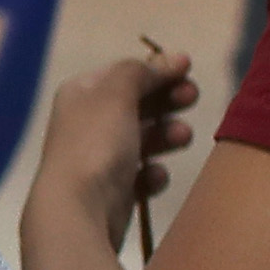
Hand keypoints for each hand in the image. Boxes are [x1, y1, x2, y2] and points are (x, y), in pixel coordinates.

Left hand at [36, 43, 198, 258]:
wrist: (78, 210)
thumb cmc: (96, 144)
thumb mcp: (117, 94)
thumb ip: (142, 71)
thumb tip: (169, 58)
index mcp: (81, 95)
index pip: (123, 74)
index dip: (155, 69)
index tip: (188, 67)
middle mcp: (86, 124)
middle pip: (137, 105)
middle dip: (167, 100)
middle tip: (191, 97)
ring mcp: (98, 160)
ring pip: (143, 140)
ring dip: (166, 135)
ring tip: (182, 137)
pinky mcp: (112, 193)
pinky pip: (141, 177)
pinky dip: (152, 174)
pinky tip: (154, 176)